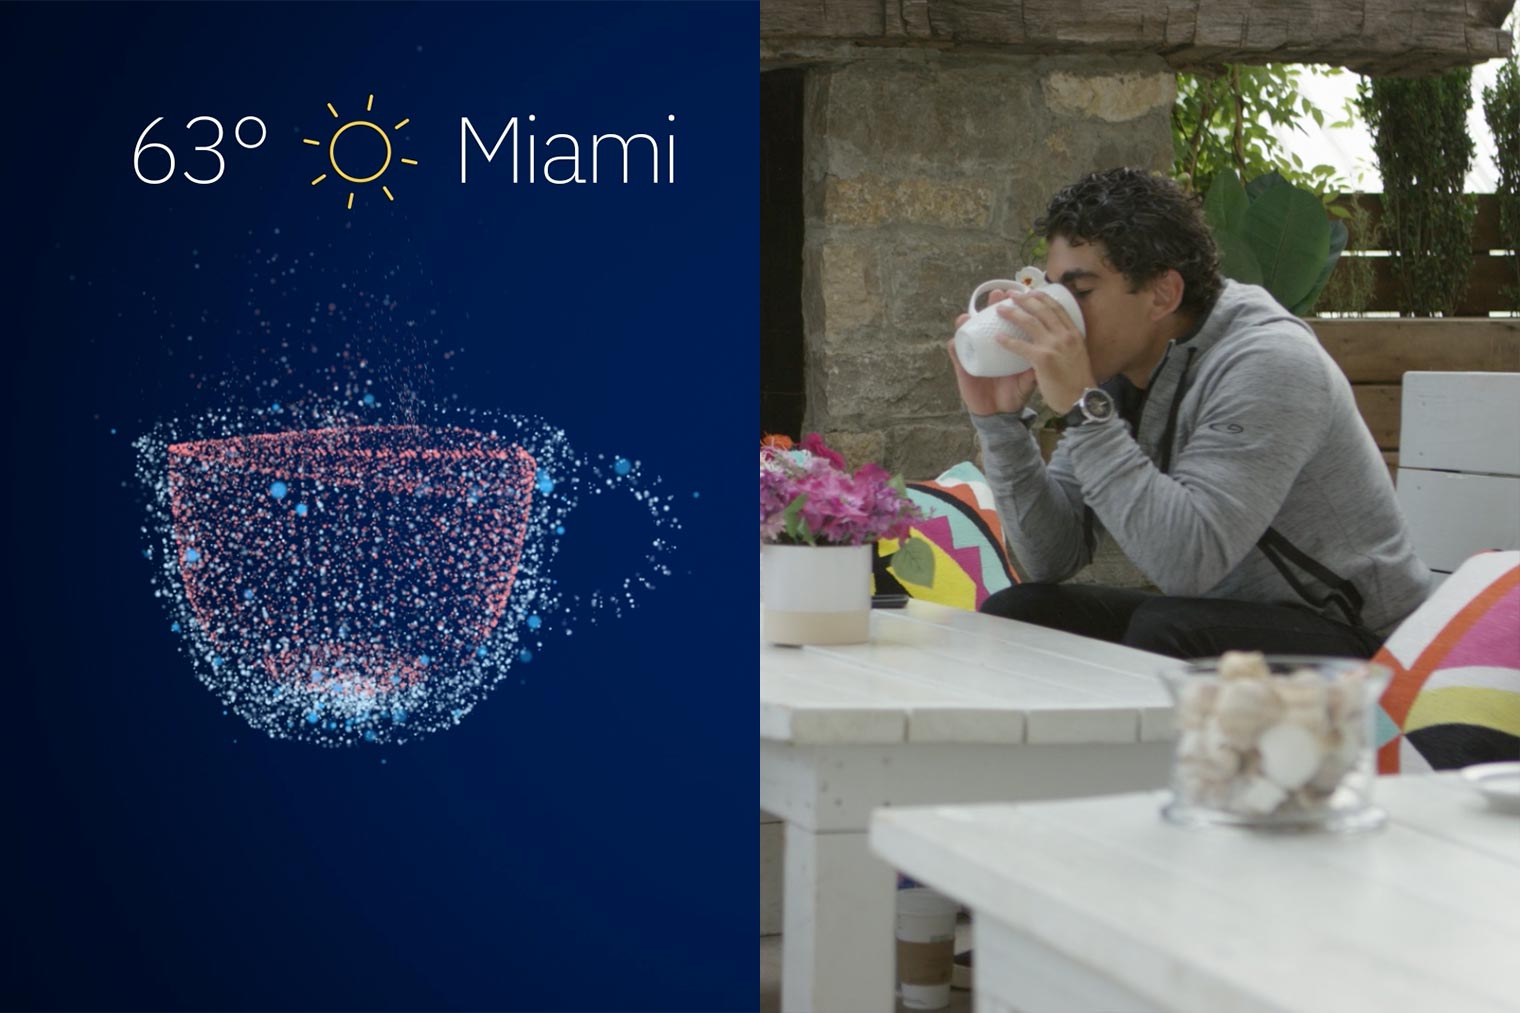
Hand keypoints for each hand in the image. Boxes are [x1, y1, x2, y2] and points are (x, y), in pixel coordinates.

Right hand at [946, 289, 1038, 416]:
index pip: (1009, 322)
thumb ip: (1036, 367)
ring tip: (969, 315)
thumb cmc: (1013, 394)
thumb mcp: (1028, 380)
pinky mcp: (963, 368)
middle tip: (999, 295)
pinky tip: (955, 339)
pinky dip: (954, 346)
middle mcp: (989, 346)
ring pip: (968, 332)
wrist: (999, 414)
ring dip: (967, 321)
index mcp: (1006, 346)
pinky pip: (957, 354)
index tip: (1022, 295)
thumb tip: (1050, 352)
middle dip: (992, 305)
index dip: (1015, 307)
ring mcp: (975, 355)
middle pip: (988, 320)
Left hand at [995, 290, 1096, 413]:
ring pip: (1030, 322)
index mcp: (1074, 333)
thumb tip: (1056, 337)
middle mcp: (1066, 335)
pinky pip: (1021, 346)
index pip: (1057, 308)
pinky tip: (998, 338)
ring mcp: (1055, 346)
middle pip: (1042, 310)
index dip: (1042, 297)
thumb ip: (1067, 345)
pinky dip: (1008, 341)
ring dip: (1013, 313)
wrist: (1082, 401)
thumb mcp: (1078, 355)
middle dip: (1025, 299)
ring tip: (999, 309)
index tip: (1031, 291)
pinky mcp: (1043, 359)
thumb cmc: (1078, 383)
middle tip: (1011, 294)